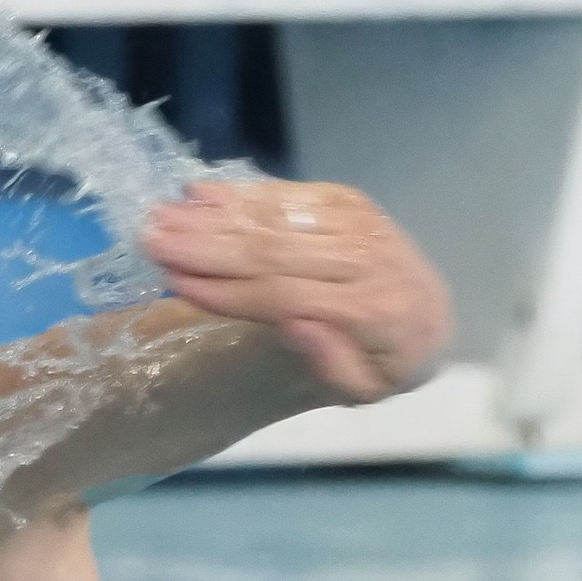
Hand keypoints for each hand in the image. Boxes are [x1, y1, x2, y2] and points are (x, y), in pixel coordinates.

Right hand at [140, 179, 452, 404]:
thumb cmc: (388, 363)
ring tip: (159, 214)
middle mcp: (363, 256)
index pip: (282, 295)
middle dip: (204, 244)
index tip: (171, 281)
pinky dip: (241, 193)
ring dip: (211, 215)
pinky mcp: (347, 200)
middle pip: (272, 250)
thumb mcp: (367, 389)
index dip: (224, 289)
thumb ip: (333, 364)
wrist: (433, 315)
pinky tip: (199, 191)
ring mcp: (356, 222)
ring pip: (275, 219)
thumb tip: (295, 323)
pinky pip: (288, 194)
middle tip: (147, 237)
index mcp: (368, 309)